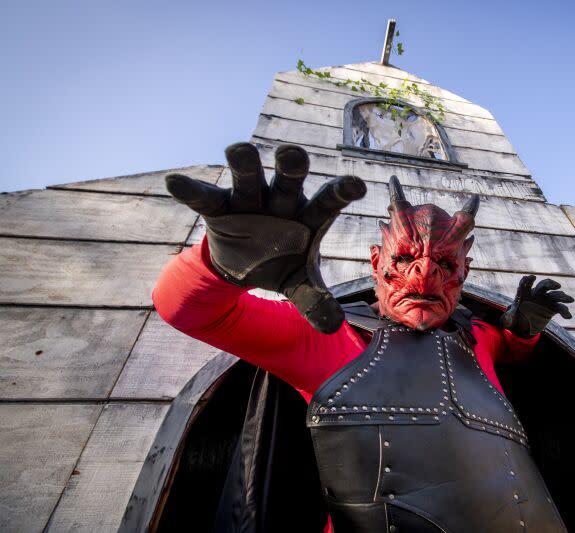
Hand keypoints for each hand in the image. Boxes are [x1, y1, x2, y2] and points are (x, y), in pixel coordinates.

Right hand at [165, 142, 365, 333]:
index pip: (328, 201)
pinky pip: (204, 197)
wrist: (245, 267)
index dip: (341, 191)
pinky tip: (174, 183)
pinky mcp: (219, 207)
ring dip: (244, 164)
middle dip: (291, 166)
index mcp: (308, 216)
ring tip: (238, 149)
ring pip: (248, 177)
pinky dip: (190, 190)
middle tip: (292, 154)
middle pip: (288, 179)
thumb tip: (333, 327)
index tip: (358, 186)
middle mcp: (280, 201)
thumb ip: (315, 301)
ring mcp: (249, 201)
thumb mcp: (298, 285)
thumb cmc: (280, 264)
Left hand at [500, 275, 573, 337]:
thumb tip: (505, 321)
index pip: (526, 283)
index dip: (528, 280)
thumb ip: (507, 319)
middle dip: (550, 283)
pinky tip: (568, 316)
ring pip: (555, 295)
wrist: (524, 326)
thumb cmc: (515, 319)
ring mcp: (546, 300)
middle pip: (544, 285)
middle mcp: (536, 294)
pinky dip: (565, 311)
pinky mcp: (553, 308)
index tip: (531, 277)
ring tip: (571, 300)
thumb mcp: (510, 320)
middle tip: (557, 285)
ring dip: (563, 296)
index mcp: (524, 293)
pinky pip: (560, 308)